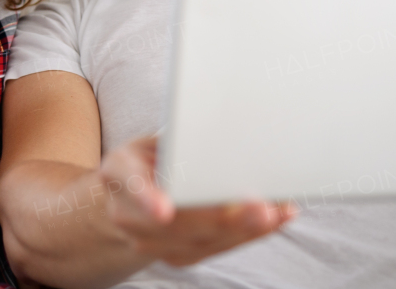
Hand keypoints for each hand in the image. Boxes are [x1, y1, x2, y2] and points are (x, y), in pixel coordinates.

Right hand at [99, 136, 296, 266]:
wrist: (133, 191)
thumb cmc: (153, 157)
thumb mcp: (156, 139)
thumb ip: (181, 144)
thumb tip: (228, 143)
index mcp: (118, 171)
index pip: (130, 182)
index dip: (146, 198)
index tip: (165, 211)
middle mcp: (126, 213)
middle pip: (176, 223)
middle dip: (221, 217)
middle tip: (260, 207)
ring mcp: (148, 241)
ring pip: (201, 242)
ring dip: (245, 229)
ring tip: (278, 211)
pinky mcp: (174, 256)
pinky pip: (215, 250)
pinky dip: (248, 235)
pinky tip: (273, 220)